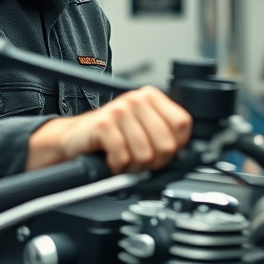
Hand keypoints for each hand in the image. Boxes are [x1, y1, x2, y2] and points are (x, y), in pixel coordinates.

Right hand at [26, 86, 191, 173]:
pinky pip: (124, 157)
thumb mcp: (142, 129)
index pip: (182, 124)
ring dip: (133, 166)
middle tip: (140, 161)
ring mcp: (120, 110)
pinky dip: (117, 166)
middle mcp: (137, 99)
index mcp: (151, 97)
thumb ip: (165, 135)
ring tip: (124, 159)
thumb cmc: (110, 137)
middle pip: (167, 144)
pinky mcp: (103, 125)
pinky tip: (111, 159)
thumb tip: (188, 153)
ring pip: (146, 154)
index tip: (162, 152)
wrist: (75, 139)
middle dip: (154, 162)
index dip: (176, 146)